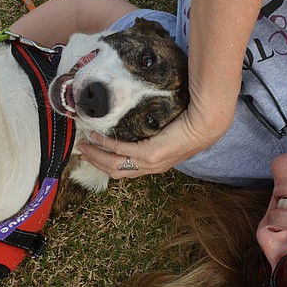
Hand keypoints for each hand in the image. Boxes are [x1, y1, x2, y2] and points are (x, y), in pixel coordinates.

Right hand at [78, 103, 229, 178]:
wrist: (206, 120)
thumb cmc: (191, 119)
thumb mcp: (167, 128)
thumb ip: (152, 129)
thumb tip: (136, 114)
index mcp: (156, 163)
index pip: (125, 169)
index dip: (105, 163)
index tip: (91, 152)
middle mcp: (152, 167)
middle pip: (115, 171)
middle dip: (95, 162)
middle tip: (80, 150)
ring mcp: (150, 163)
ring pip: (114, 165)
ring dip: (96, 156)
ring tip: (83, 144)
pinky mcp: (150, 154)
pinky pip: (121, 150)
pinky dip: (105, 144)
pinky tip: (95, 136)